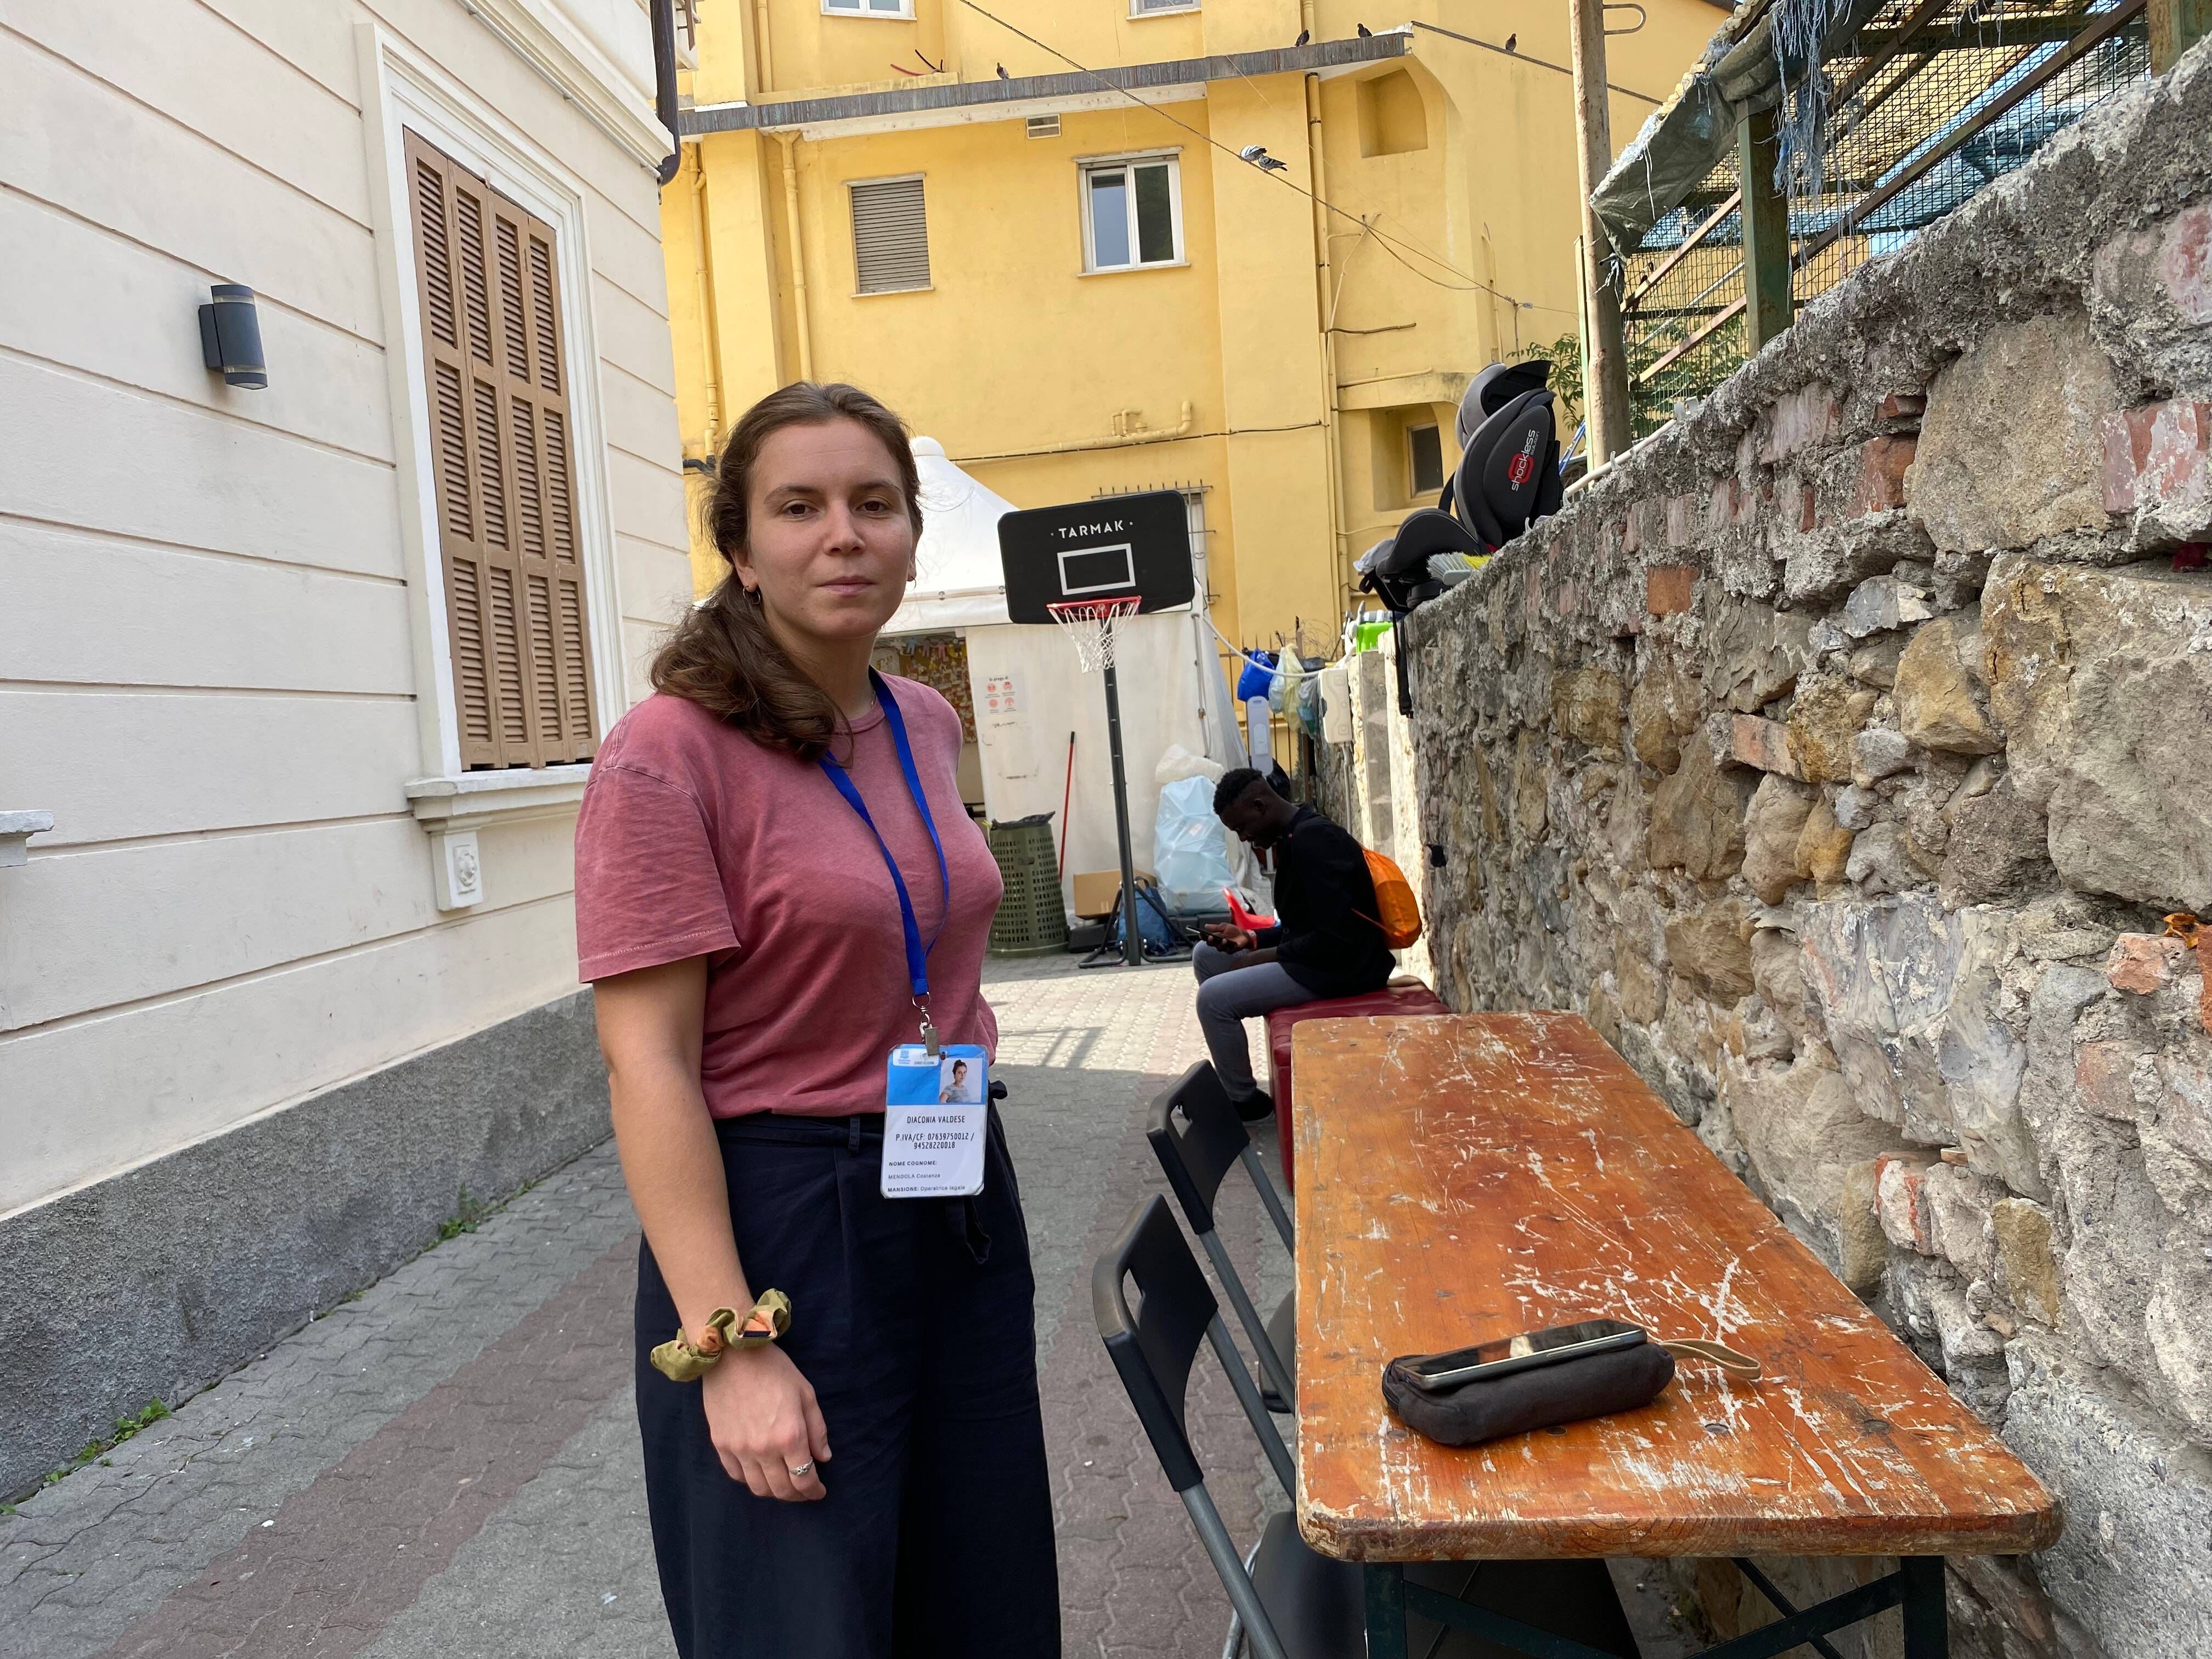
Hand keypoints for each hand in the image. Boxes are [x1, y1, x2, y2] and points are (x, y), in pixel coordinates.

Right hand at [699, 1343, 831, 1500]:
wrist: (732, 1355)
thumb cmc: (774, 1369)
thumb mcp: (805, 1394)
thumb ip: (817, 1429)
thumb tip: (824, 1458)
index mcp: (790, 1436)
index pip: (804, 1479)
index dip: (814, 1491)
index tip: (819, 1491)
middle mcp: (764, 1449)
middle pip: (781, 1489)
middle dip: (797, 1496)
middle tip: (804, 1491)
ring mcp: (739, 1449)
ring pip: (758, 1488)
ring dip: (774, 1492)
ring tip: (783, 1484)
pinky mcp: (721, 1445)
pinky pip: (736, 1475)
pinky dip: (750, 1480)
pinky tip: (759, 1473)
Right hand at [1204, 924, 1254, 952]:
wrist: (1243, 934)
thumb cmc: (1233, 930)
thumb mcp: (1224, 926)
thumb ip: (1215, 927)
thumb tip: (1206, 926)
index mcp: (1215, 937)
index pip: (1207, 938)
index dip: (1203, 937)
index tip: (1201, 934)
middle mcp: (1218, 943)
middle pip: (1211, 944)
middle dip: (1210, 941)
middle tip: (1210, 937)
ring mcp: (1225, 947)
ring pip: (1220, 948)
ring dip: (1221, 944)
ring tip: (1224, 939)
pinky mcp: (1231, 950)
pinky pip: (1229, 949)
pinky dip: (1230, 946)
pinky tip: (1231, 943)